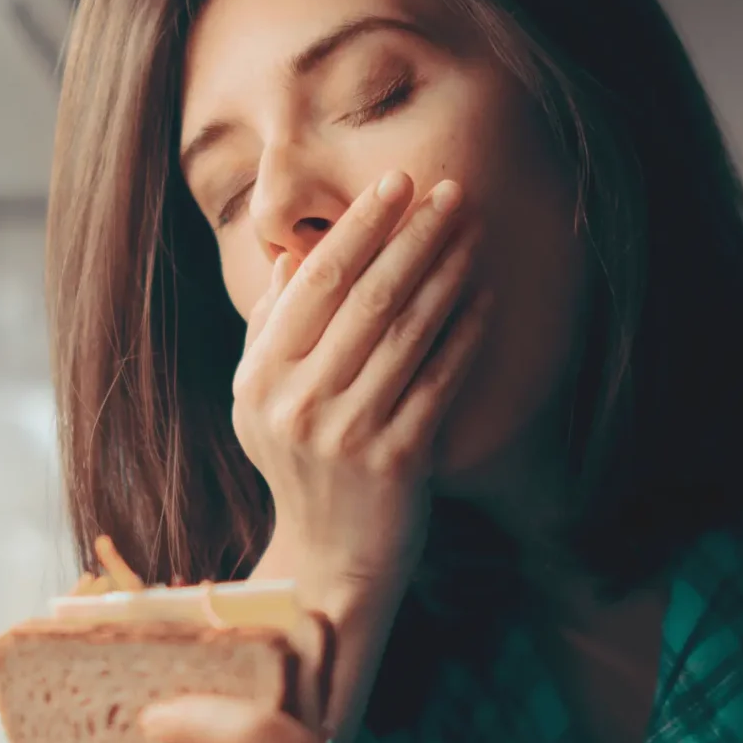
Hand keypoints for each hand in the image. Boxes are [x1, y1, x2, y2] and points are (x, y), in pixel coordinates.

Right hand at [237, 170, 490, 607]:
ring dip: (444, 273)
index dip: (359, 228)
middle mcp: (297, 402)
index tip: (395, 184)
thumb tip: (296, 255)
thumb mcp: (263, 400)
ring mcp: (346, 433)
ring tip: (470, 232)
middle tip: (449, 191)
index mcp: (260, 378)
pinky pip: (438, 379)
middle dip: (412, 235)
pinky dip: (462, 334)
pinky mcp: (395, 460)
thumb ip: (272, 329)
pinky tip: (483, 297)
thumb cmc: (301, 465)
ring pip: (406, 332)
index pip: (315, 283)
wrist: (330, 558)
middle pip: (365, 297)